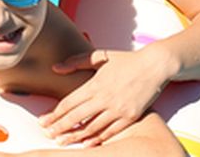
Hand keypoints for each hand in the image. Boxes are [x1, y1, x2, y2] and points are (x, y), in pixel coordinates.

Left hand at [40, 48, 175, 146]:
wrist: (155, 65)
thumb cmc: (127, 60)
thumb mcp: (100, 56)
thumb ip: (76, 62)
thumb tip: (56, 68)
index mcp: (95, 84)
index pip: (69, 104)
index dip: (54, 114)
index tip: (44, 121)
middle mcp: (105, 98)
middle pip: (77, 118)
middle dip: (60, 128)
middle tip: (49, 135)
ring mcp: (118, 109)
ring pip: (92, 128)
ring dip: (76, 136)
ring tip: (63, 142)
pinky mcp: (131, 116)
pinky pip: (111, 131)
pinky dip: (98, 139)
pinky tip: (88, 143)